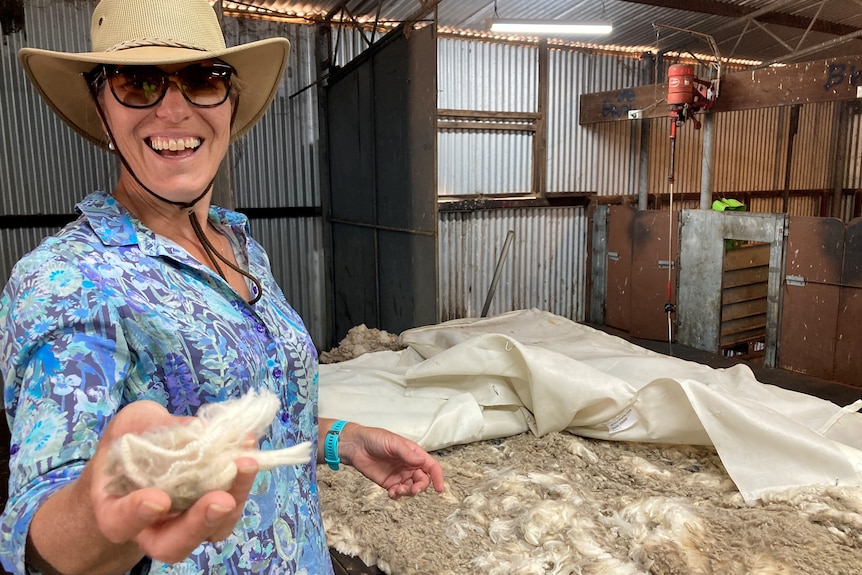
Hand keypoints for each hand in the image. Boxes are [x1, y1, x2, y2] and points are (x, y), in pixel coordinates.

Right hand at [91, 401, 258, 561]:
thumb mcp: (128, 425)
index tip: (158, 499)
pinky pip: (231, 506)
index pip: (121, 522)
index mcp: (114, 509)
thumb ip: (148, 427)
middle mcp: (150, 527)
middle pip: (173, 545)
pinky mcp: (214, 510)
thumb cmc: (129, 440)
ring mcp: (186, 522)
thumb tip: (190, 429)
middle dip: (199, 523)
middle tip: (221, 501)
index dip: (137, 514)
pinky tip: (249, 450)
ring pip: (211, 530)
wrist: (145, 450)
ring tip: (246, 464)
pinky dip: (242, 481)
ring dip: (234, 497)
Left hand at [338, 423, 443, 498]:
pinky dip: (397, 495)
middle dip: (420, 487)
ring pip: (411, 488)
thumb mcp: (393, 443)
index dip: (437, 477)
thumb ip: (408, 454)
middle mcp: (409, 465)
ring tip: (398, 490)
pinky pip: (398, 493)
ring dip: (408, 492)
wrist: (356, 446)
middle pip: (423, 480)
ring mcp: (399, 475)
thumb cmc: (375, 438)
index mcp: (413, 454)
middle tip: (413, 489)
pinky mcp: (389, 483)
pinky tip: (391, 493)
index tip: (439, 488)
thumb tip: (422, 463)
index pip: (430, 466)